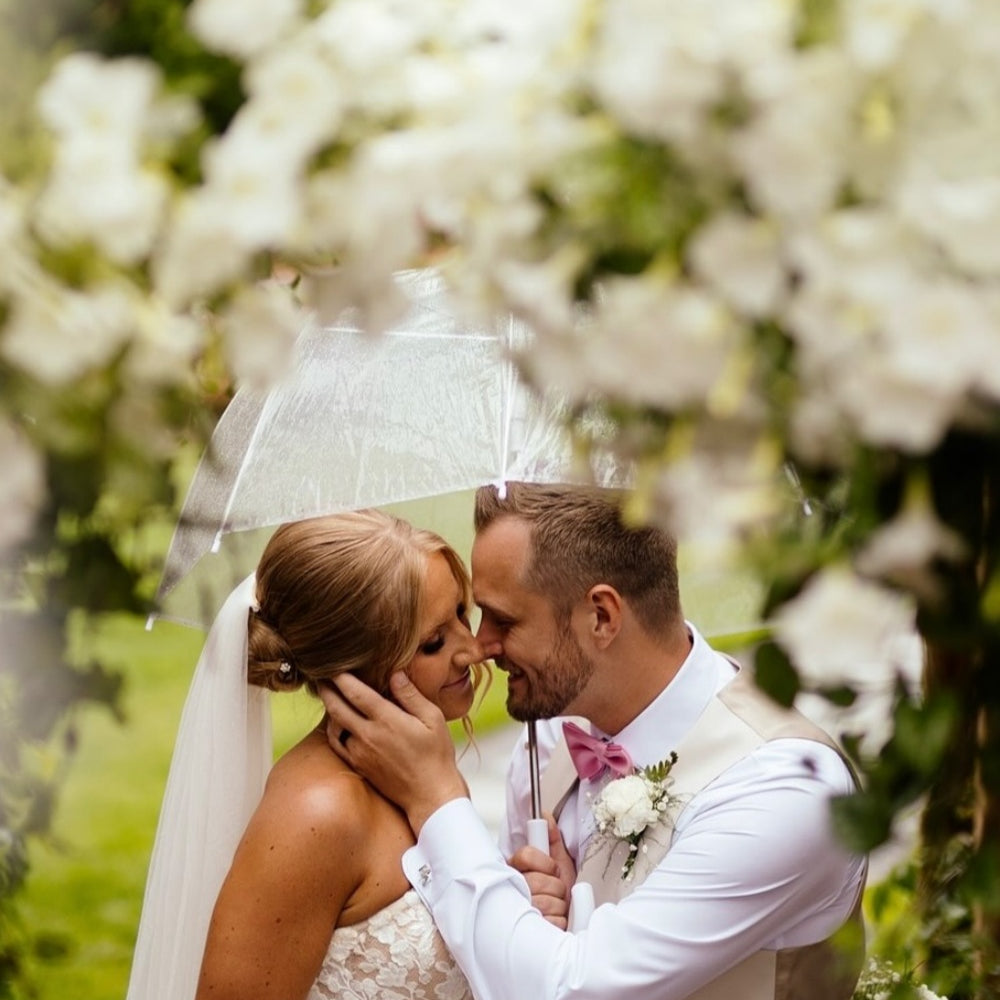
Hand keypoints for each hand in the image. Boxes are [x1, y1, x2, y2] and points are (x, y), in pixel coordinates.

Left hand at [319, 672, 467, 832]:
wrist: (430, 795)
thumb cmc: (436, 755)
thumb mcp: (432, 719)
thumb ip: (411, 695)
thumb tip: (395, 674)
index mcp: (387, 720)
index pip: (356, 693)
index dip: (342, 677)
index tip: (335, 665)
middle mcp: (368, 735)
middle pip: (337, 707)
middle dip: (327, 689)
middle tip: (320, 676)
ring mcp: (360, 752)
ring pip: (334, 726)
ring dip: (330, 709)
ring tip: (330, 696)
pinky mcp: (359, 765)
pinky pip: (337, 744)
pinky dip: (333, 730)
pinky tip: (337, 723)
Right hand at [508, 814, 576, 929]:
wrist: (569, 922)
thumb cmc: (561, 893)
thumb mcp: (560, 863)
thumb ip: (552, 839)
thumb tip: (545, 815)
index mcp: (516, 869)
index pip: (526, 855)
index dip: (545, 863)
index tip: (553, 869)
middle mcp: (512, 889)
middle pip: (537, 880)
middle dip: (556, 887)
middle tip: (557, 892)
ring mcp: (518, 911)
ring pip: (544, 902)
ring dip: (559, 906)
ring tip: (556, 907)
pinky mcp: (526, 931)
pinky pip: (548, 922)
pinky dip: (558, 923)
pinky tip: (554, 922)